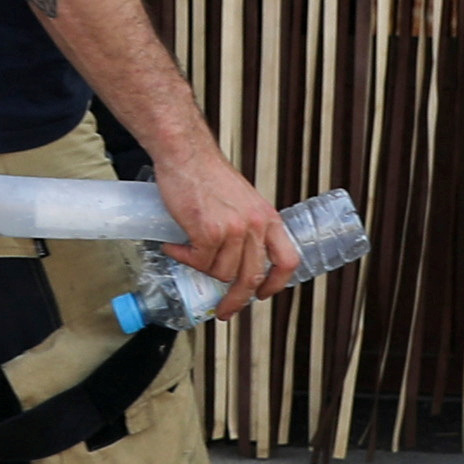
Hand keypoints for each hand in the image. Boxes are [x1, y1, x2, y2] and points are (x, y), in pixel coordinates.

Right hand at [151, 150, 303, 307]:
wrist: (185, 153)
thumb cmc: (207, 172)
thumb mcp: (242, 200)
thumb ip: (246, 226)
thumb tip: (237, 257)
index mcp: (267, 217)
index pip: (286, 260)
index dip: (276, 283)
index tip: (263, 294)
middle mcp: (255, 225)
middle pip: (251, 277)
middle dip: (236, 300)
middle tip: (224, 309)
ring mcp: (233, 229)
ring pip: (221, 272)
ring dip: (201, 268)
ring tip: (189, 252)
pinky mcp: (208, 232)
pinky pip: (197, 261)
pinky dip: (183, 257)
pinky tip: (176, 246)